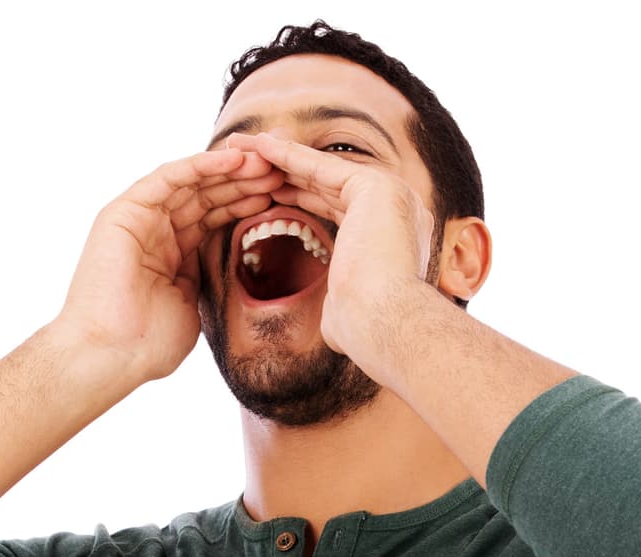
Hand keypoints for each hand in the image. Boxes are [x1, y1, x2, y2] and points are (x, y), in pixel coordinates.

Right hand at [57, 149, 282, 382]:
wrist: (111, 355)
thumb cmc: (148, 343)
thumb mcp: (192, 303)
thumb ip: (205, 276)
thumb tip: (230, 264)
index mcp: (171, 252)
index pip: (213, 216)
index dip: (247, 204)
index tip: (283, 196)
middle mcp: (153, 230)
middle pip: (206, 195)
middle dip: (244, 182)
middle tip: (282, 171)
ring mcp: (137, 219)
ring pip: (190, 182)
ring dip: (229, 170)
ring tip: (265, 162)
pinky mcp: (123, 211)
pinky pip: (168, 179)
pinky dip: (200, 166)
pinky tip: (232, 160)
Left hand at [225, 132, 434, 379]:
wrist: (382, 325)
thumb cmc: (362, 328)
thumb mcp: (346, 309)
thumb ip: (341, 299)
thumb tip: (332, 322)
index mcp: (391, 233)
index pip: (335, 204)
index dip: (298, 197)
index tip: (266, 194)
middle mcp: (397, 206)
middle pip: (327, 182)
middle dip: (284, 170)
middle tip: (248, 159)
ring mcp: (390, 193)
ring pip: (321, 169)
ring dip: (279, 155)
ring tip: (243, 145)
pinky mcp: (376, 186)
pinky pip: (321, 166)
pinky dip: (287, 156)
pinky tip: (258, 147)